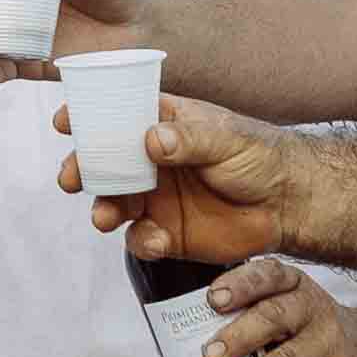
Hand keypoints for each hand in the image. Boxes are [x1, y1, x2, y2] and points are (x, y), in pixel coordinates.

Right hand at [76, 91, 306, 268]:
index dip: (88, 117)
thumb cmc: (262, 157)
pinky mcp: (168, 232)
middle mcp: (153, 161)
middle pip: (104, 163)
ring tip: (105, 216)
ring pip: (114, 202)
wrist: (290, 203)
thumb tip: (151, 140)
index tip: (66, 122)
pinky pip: (140, 238)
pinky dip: (141, 241)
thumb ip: (188, 139)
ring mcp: (157, 197)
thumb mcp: (227, 138)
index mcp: (164, 125)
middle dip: (82, 170)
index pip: (118, 115)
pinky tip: (158, 240)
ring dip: (102, 208)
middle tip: (72, 178)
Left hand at [181, 261, 351, 356]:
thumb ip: (250, 316)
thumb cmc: (310, 329)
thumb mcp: (287, 308)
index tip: (213, 299)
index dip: (240, 285)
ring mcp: (328, 344)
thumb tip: (195, 340)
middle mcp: (312, 309)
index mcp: (293, 286)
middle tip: (211, 356)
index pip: (267, 276)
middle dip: (239, 337)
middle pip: (275, 318)